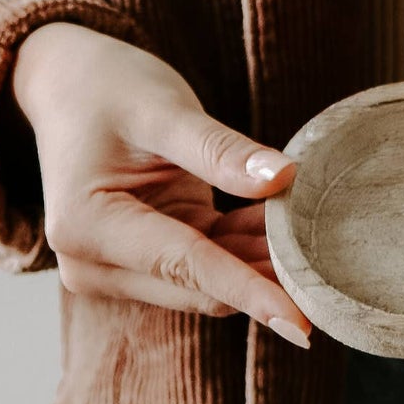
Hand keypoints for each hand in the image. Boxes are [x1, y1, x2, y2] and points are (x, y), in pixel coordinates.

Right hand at [8, 21, 311, 346]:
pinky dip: (246, 248)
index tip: (303, 320)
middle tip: (334, 265)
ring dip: (260, 263)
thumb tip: (286, 178)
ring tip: (316, 237)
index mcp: (88, 227)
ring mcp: (118, 266)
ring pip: (209, 282)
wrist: (69, 83)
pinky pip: (208, 264)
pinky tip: (285, 225)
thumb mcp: (164, 109)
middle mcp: (94, 263)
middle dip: (266, 277)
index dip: (250, 291)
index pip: (187, 267)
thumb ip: (221, 151)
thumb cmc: (106, 87)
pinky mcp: (146, 257)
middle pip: (200, 287)